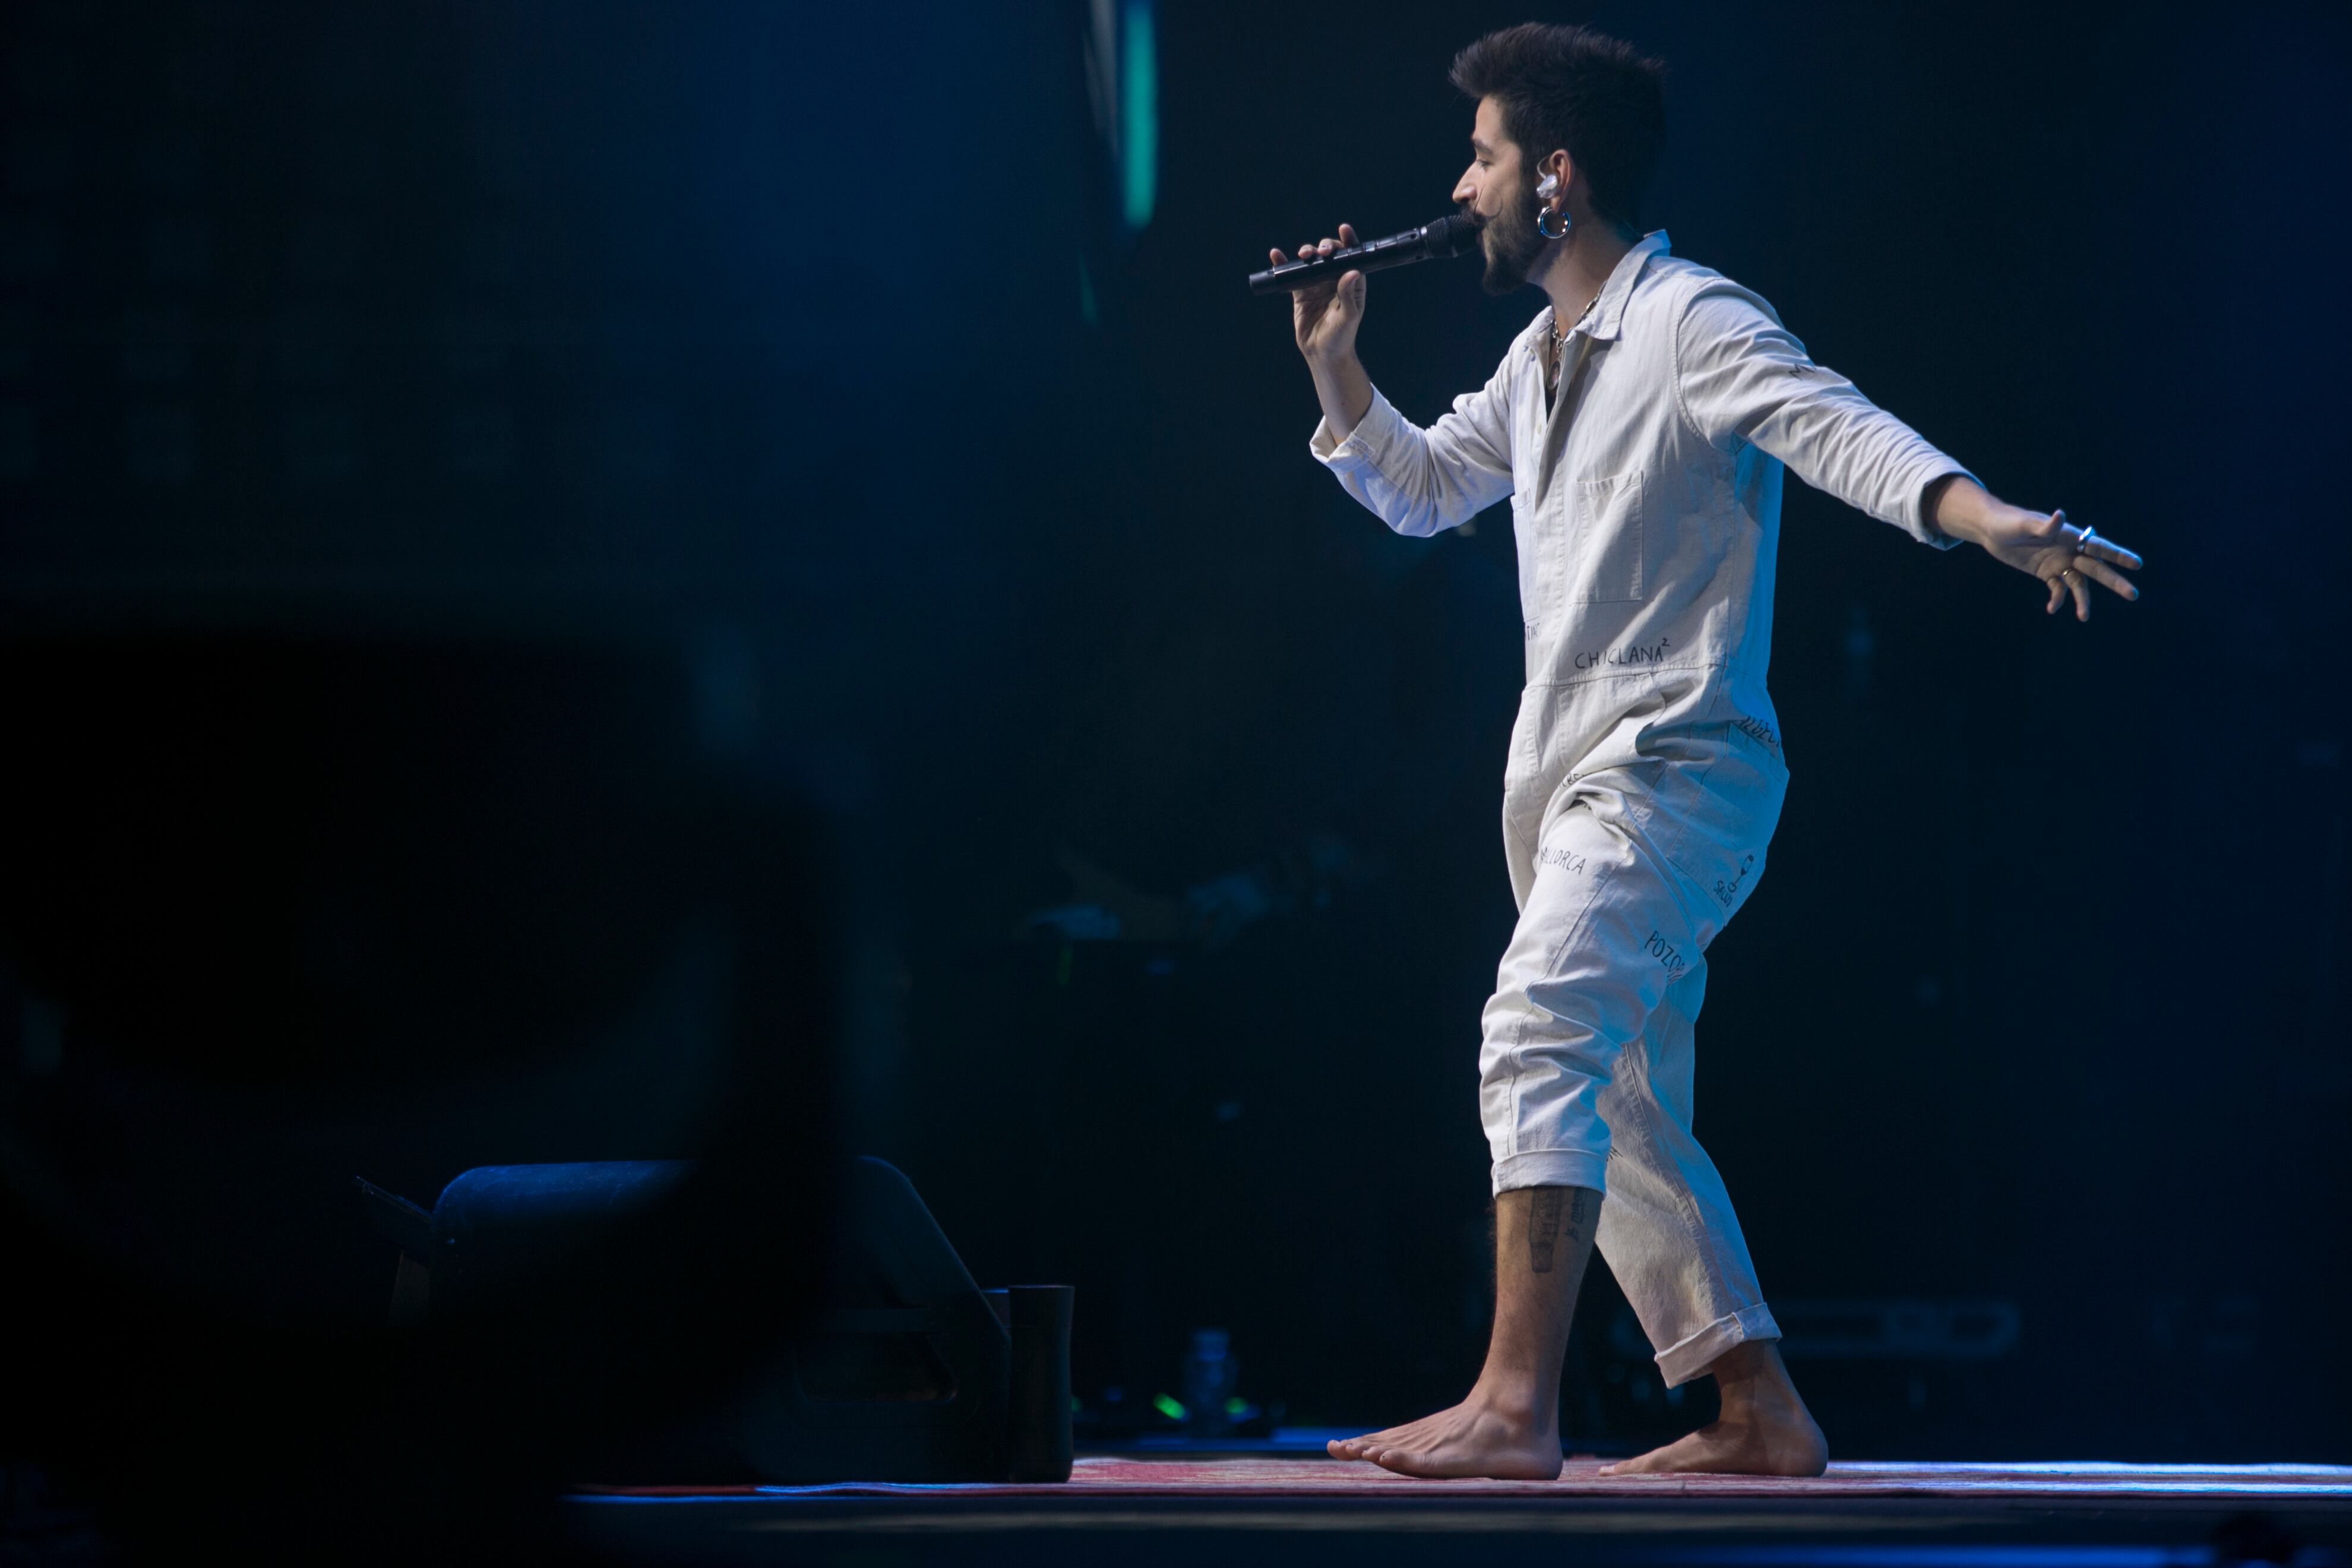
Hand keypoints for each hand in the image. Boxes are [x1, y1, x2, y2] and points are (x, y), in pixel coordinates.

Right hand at [1272, 223, 1365, 364]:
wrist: (1323, 354)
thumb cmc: (1341, 337)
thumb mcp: (1348, 316)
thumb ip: (1348, 294)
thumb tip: (1352, 272)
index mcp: (1351, 283)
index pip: (1351, 257)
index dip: (1348, 241)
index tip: (1343, 230)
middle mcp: (1334, 280)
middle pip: (1329, 255)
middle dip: (1325, 247)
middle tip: (1320, 252)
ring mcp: (1317, 285)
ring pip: (1311, 262)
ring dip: (1307, 253)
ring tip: (1304, 254)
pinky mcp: (1301, 293)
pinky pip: (1293, 275)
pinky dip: (1284, 264)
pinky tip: (1276, 255)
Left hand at [1929, 478, 2142, 621]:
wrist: (1991, 530)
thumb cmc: (2009, 522)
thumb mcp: (2024, 524)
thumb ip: (2043, 525)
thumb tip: (2060, 515)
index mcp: (2070, 535)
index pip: (2099, 546)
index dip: (2118, 555)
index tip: (2137, 564)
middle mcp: (2069, 550)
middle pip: (2096, 568)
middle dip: (2114, 581)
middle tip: (2133, 595)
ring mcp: (2059, 563)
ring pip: (2078, 583)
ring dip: (2082, 600)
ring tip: (2084, 617)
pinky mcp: (2045, 573)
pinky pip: (2057, 589)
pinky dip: (2057, 599)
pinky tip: (2052, 609)